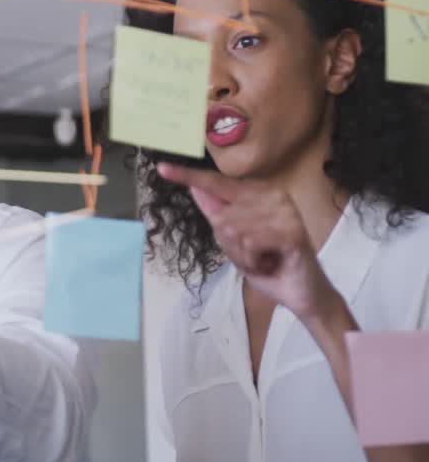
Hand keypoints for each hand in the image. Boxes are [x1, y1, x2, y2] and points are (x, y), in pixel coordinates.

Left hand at [157, 163, 340, 319]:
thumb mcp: (233, 238)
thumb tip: (194, 187)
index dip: (188, 176)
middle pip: (220, 216)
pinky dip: (253, 261)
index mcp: (258, 192)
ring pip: (232, 231)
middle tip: (253, 254)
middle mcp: (273, 195)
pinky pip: (249, 244)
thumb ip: (216, 212)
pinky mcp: (292, 231)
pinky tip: (271, 263)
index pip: (217, 182)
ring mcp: (284, 211)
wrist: (299, 292)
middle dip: (229, 244)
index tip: (161, 168)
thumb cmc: (266, 262)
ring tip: (263, 259)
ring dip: (242, 255)